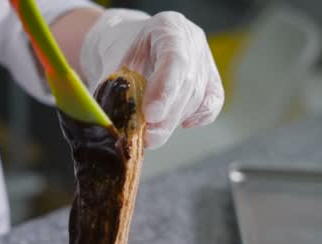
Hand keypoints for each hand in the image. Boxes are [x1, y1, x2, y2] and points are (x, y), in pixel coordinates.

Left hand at [81, 9, 224, 148]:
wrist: (129, 45)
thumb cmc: (119, 52)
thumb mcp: (110, 63)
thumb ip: (113, 89)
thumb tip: (113, 122)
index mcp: (166, 27)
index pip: (174, 59)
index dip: (164, 89)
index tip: (150, 115)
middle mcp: (191, 40)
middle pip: (187, 83)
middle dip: (167, 116)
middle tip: (148, 137)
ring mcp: (205, 58)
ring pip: (197, 97)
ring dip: (173, 121)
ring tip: (151, 135)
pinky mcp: (212, 78)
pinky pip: (212, 103)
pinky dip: (197, 118)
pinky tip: (180, 124)